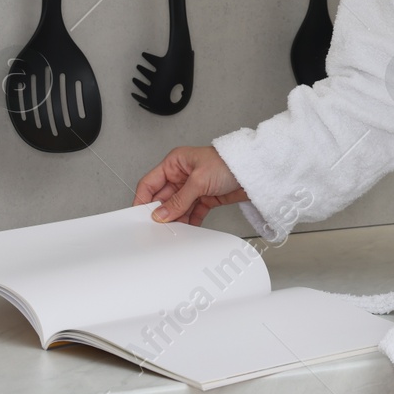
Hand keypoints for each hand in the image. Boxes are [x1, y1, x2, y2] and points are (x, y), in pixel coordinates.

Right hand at [133, 146, 248, 225]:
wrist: (255, 170)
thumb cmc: (228, 162)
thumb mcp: (199, 180)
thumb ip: (179, 200)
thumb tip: (161, 214)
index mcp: (174, 163)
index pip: (150, 183)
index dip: (143, 199)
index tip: (138, 216)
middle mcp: (181, 175)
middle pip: (163, 198)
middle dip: (160, 213)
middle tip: (157, 228)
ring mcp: (193, 187)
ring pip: (177, 208)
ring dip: (176, 219)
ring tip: (174, 231)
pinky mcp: (205, 198)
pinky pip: (191, 213)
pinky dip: (189, 221)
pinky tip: (188, 229)